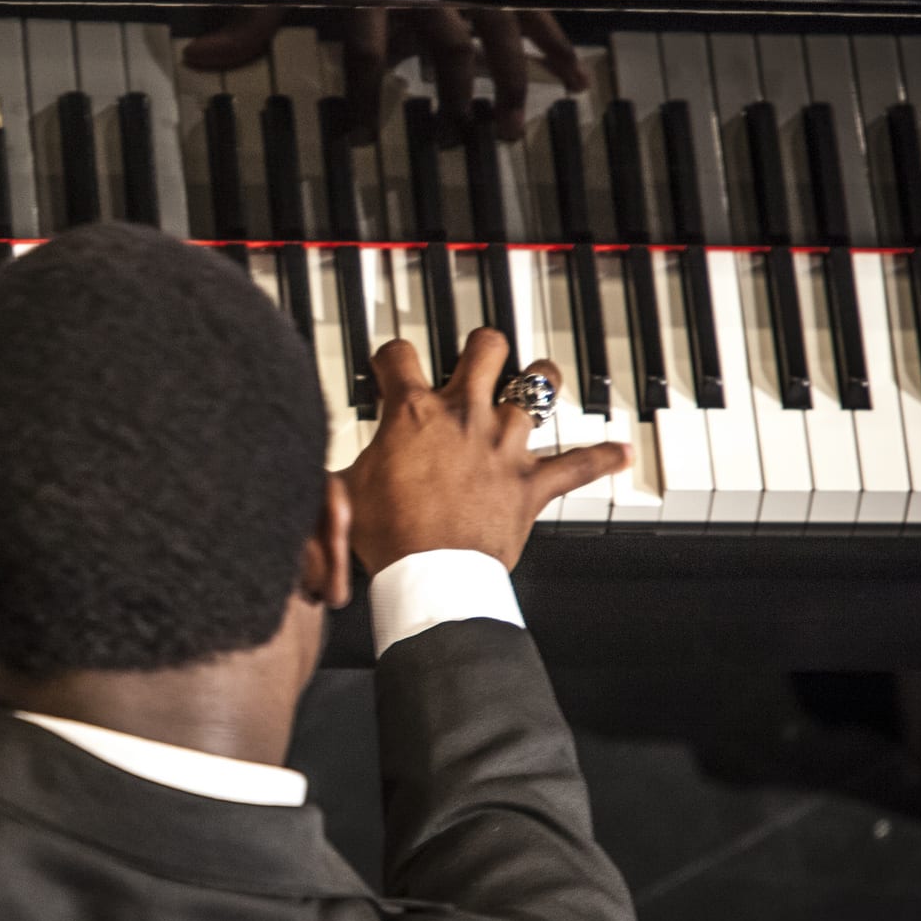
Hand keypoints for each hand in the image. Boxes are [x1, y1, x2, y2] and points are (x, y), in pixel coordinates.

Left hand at [183, 5, 586, 140]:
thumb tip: (197, 61)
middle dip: (453, 99)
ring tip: (507, 131)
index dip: (365, 95)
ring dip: (511, 82)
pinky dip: (557, 43)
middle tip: (451, 145)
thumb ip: (247, 19)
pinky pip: (535, 7)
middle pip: (449, 46)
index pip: (368, 49)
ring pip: (502, 30)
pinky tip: (576, 83)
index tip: (364, 140)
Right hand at [341, 329, 630, 573]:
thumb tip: (300, 463)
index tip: (388, 364)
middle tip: (475, 354)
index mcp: (413, 414)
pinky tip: (620, 451)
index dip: (389, 355)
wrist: (428, 574)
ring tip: (539, 378)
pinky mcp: (531, 483)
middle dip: (480, 345)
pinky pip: (578, 464)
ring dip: (540, 381)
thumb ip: (320, 467)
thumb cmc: (386, 536)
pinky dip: (601, 457)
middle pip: (484, 347)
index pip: (397, 355)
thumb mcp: (335, 492)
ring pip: (539, 387)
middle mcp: (464, 416)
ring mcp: (503, 445)